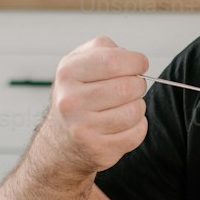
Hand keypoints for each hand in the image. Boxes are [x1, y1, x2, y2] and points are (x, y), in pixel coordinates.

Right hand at [42, 35, 148, 174]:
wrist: (60, 143)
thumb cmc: (76, 97)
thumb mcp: (79, 64)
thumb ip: (104, 49)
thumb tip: (133, 58)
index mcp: (67, 73)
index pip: (113, 61)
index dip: (135, 61)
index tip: (140, 65)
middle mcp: (71, 101)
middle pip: (127, 86)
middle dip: (138, 85)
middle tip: (132, 88)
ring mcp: (83, 128)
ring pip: (135, 111)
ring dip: (138, 106)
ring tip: (125, 106)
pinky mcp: (98, 149)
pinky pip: (136, 133)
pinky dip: (138, 127)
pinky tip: (124, 124)